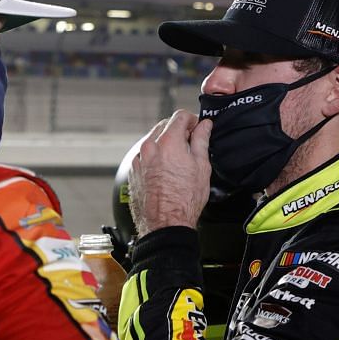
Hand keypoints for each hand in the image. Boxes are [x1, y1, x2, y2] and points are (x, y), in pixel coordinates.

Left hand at [129, 110, 212, 236]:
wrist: (165, 223)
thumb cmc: (183, 201)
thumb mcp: (201, 167)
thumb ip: (202, 141)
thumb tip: (204, 127)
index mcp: (167, 142)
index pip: (180, 116)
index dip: (192, 120)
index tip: (197, 128)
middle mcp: (149, 147)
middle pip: (165, 125)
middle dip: (179, 130)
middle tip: (191, 144)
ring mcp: (139, 159)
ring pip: (154, 140)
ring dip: (166, 143)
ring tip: (179, 162)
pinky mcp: (133, 170)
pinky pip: (146, 155)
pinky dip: (156, 156)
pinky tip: (166, 171)